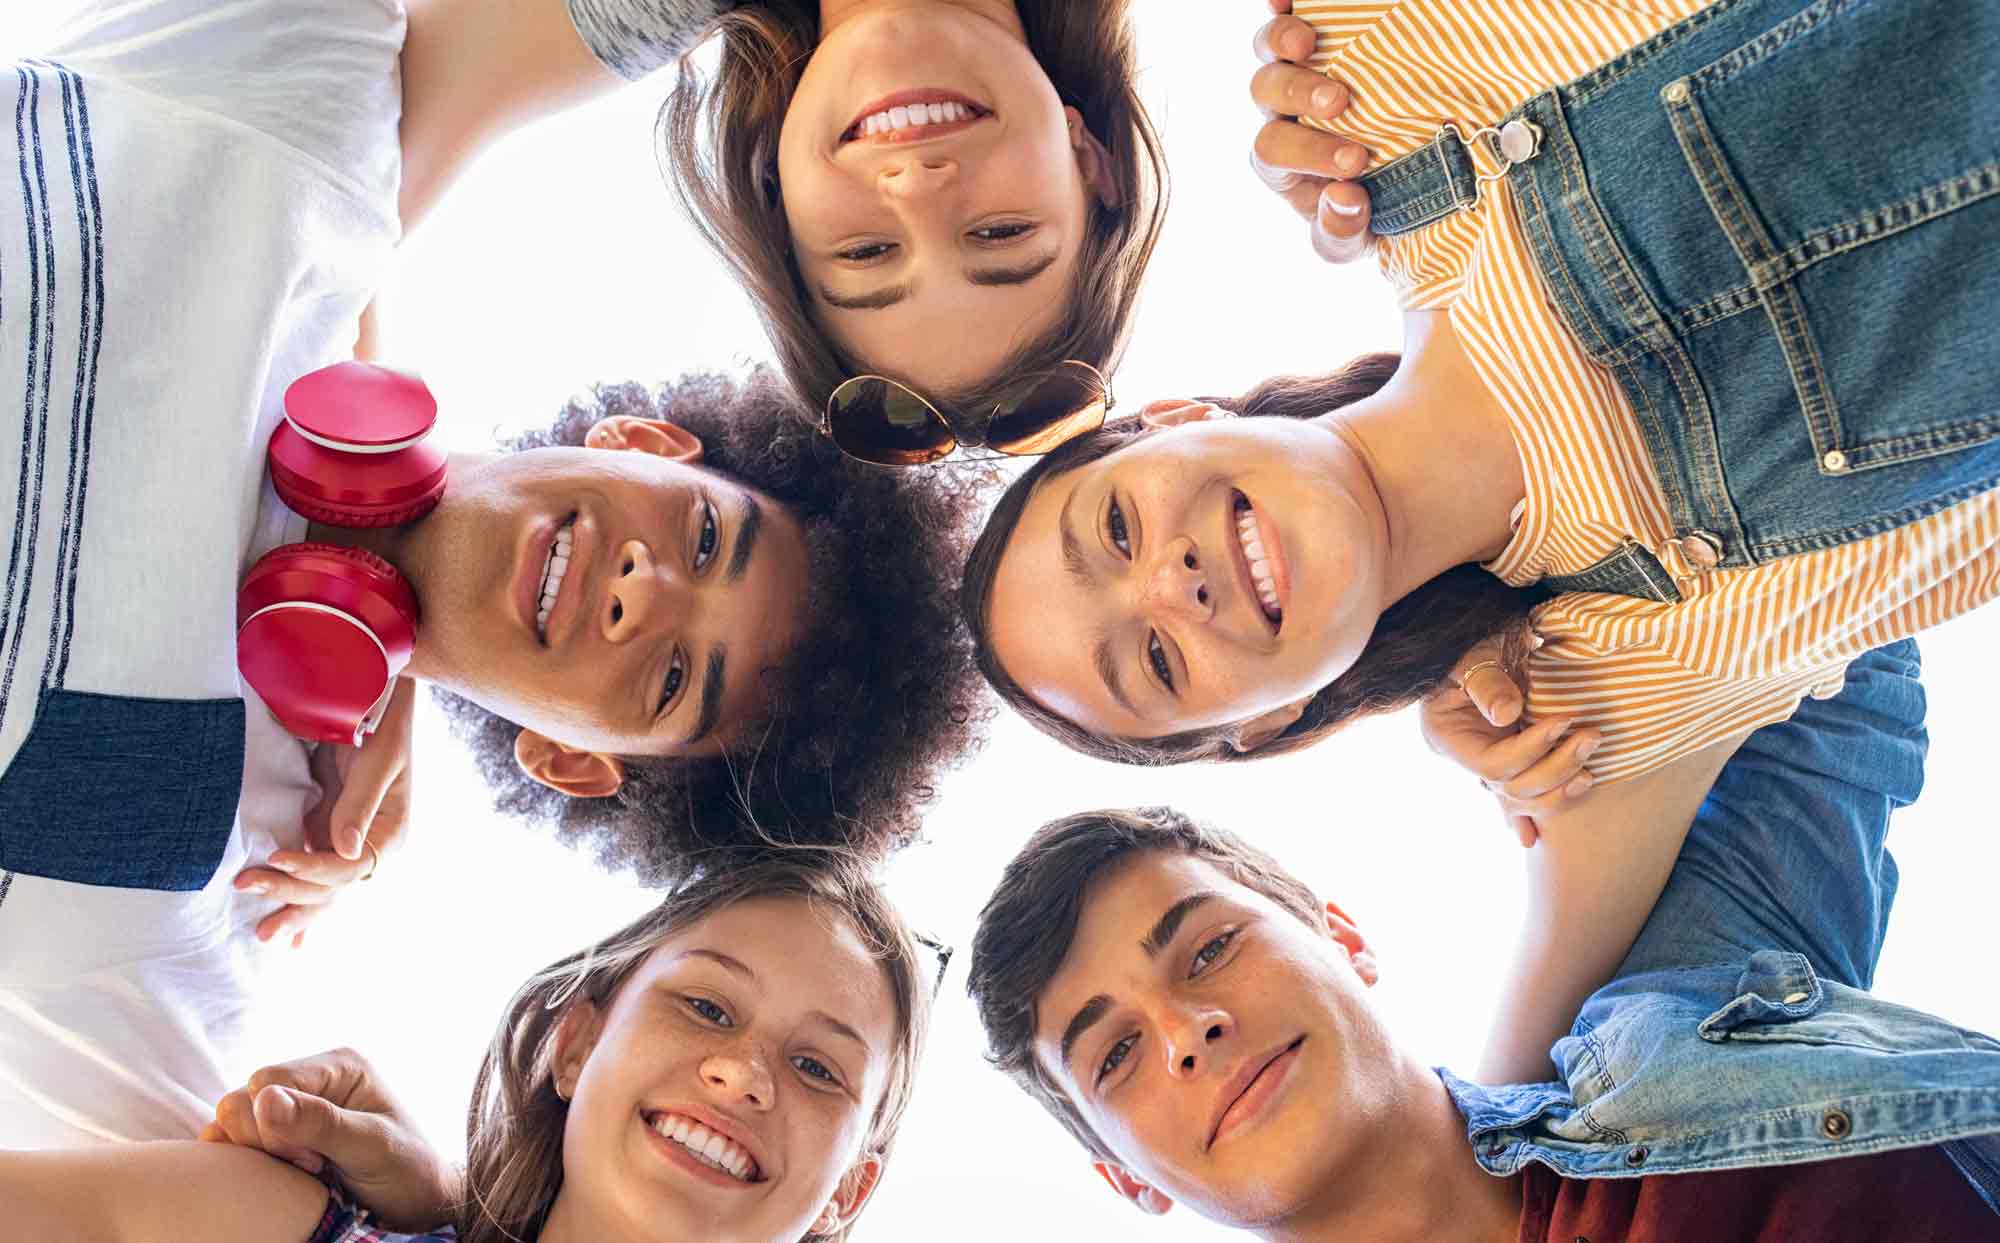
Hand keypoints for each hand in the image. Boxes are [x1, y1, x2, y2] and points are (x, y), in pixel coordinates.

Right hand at [197, 1048, 459, 1232]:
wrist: (414, 1201)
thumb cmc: (405, 1169)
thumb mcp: (372, 1146)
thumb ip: (322, 1122)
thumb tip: (265, 1098)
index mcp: (337, 1066)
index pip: (267, 1081)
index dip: (273, 1124)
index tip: (314, 1157)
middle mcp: (310, 1079)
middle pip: (241, 1099)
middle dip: (266, 1141)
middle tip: (313, 1164)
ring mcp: (290, 1106)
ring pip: (232, 1122)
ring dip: (258, 1153)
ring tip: (305, 1169)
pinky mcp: (275, 1134)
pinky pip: (231, 1142)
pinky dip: (245, 1161)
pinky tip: (282, 1173)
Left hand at [234, 677, 415, 946]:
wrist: (374, 700)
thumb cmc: (382, 726)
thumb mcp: (377, 761)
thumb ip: (360, 804)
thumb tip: (346, 851)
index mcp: (391, 833)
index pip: (349, 867)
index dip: (312, 867)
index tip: (276, 857)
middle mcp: (371, 846)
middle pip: (332, 887)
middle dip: (293, 898)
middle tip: (252, 900)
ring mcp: (347, 843)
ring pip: (321, 887)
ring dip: (292, 907)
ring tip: (263, 933)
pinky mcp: (326, 831)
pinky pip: (309, 870)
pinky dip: (295, 892)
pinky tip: (285, 923)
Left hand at [1250, 0, 1373, 263]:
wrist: (1397, 187)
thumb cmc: (1368, 214)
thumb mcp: (1354, 240)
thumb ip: (1341, 233)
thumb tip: (1344, 199)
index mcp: (1280, 162)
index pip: (1274, 152)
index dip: (1308, 154)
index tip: (1357, 162)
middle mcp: (1280, 113)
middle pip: (1267, 94)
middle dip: (1300, 96)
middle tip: (1340, 102)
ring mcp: (1295, 72)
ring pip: (1270, 52)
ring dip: (1281, 41)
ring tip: (1307, 42)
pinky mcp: (1316, 43)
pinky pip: (1289, 16)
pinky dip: (1285, 5)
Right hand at [1421, 635, 1600, 846]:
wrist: (1487, 634)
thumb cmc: (1474, 639)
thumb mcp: (1474, 653)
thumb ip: (1485, 682)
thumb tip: (1506, 714)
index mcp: (1446, 734)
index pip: (1492, 765)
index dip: (1531, 750)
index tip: (1563, 721)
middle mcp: (1465, 755)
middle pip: (1510, 787)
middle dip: (1555, 767)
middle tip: (1591, 736)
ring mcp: (1485, 761)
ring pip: (1521, 798)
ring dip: (1559, 786)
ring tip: (1591, 768)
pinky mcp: (1507, 758)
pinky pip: (1517, 796)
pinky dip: (1528, 814)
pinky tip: (1531, 838)